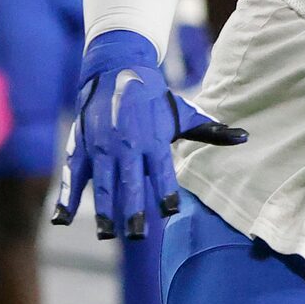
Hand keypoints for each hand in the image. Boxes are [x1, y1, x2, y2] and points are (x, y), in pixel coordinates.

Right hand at [53, 29, 244, 239]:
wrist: (115, 68)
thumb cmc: (154, 98)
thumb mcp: (183, 113)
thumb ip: (210, 131)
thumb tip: (244, 137)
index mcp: (153, 139)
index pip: (161, 170)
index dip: (164, 190)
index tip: (169, 210)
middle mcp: (127, 144)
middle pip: (130, 182)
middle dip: (133, 210)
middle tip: (137, 235)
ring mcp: (101, 147)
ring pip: (102, 183)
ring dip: (104, 210)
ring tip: (107, 235)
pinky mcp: (81, 146)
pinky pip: (73, 175)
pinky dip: (66, 197)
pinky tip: (60, 219)